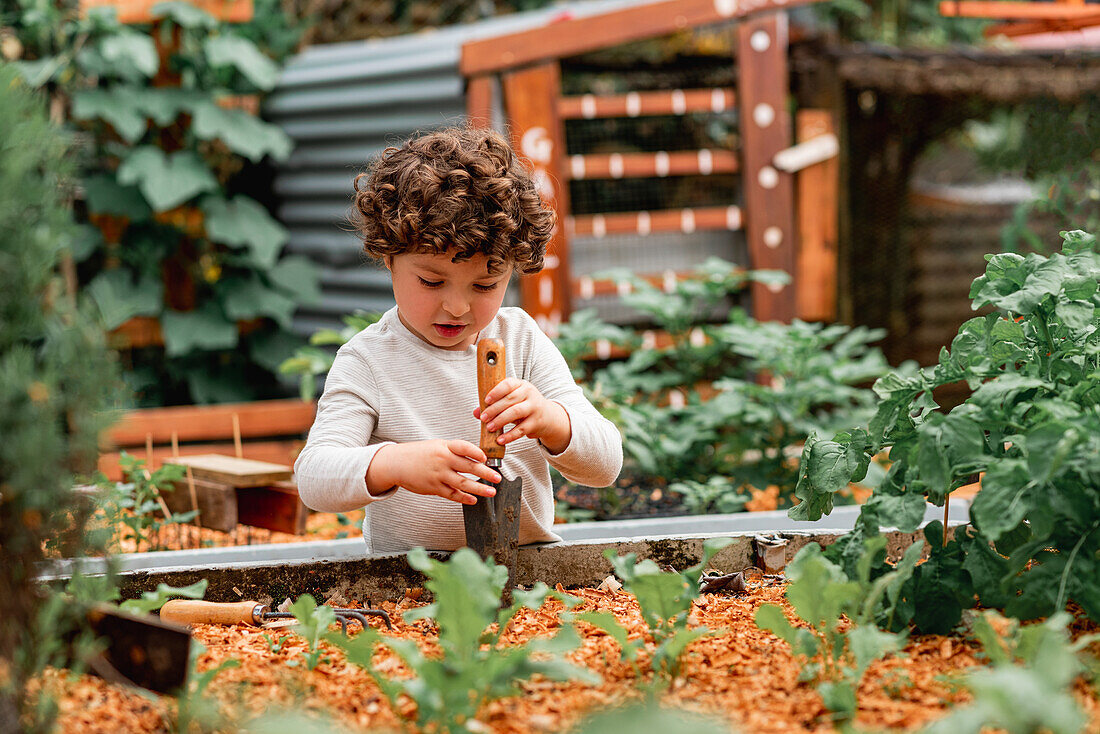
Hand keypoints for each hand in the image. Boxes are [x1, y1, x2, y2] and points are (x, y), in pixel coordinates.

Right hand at [366, 440, 499, 504]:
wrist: (396, 463)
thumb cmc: (419, 454)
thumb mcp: (437, 446)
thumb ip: (455, 451)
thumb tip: (476, 459)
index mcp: (444, 447)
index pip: (463, 447)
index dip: (476, 452)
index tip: (486, 458)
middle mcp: (442, 460)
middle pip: (468, 467)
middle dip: (486, 473)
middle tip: (498, 478)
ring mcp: (438, 475)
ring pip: (463, 483)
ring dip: (479, 488)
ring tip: (492, 492)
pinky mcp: (434, 487)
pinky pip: (452, 494)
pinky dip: (464, 498)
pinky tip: (473, 500)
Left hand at [474, 378, 570, 453]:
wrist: (548, 416)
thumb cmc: (524, 406)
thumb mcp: (512, 401)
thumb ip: (493, 405)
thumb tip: (476, 412)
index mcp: (521, 385)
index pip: (508, 384)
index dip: (496, 392)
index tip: (486, 400)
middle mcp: (529, 393)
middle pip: (510, 399)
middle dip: (494, 409)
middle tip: (483, 417)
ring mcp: (534, 407)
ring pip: (516, 412)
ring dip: (501, 420)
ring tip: (490, 427)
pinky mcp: (536, 422)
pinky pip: (521, 429)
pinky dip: (510, 435)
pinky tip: (500, 439)